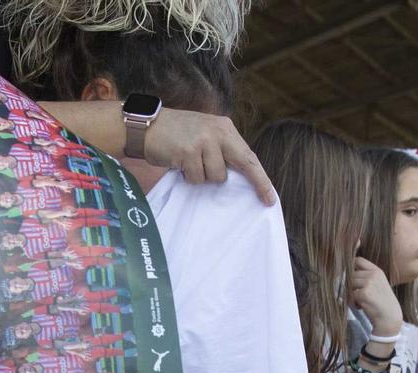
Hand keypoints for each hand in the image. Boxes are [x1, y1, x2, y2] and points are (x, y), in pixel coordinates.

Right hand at [144, 109, 275, 204]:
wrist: (146, 126)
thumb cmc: (176, 135)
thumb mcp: (204, 134)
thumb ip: (221, 150)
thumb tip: (239, 178)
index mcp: (225, 128)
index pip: (248, 155)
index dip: (261, 177)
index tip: (270, 197)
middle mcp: (218, 131)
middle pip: (244, 164)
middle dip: (257, 183)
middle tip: (267, 200)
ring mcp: (203, 141)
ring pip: (216, 177)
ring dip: (203, 177)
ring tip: (190, 164)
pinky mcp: (188, 152)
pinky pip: (196, 179)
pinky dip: (187, 177)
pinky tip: (179, 164)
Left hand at [348, 258, 403, 339]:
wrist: (389, 317)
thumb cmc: (381, 302)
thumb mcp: (377, 284)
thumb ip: (365, 276)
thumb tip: (345, 272)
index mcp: (377, 270)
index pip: (358, 260)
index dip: (351, 267)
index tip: (350, 277)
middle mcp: (374, 274)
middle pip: (351, 274)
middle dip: (350, 286)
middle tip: (357, 296)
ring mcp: (369, 283)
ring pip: (349, 284)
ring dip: (351, 294)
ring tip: (360, 301)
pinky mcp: (365, 293)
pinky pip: (350, 295)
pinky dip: (352, 303)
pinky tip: (361, 307)